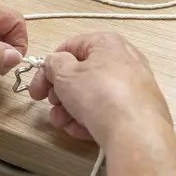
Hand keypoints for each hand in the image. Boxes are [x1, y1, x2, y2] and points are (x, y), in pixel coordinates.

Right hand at [27, 33, 175, 175]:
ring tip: (63, 123)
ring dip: (70, 110)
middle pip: (81, 74)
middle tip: (52, 106)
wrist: (136, 132)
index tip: (38, 87)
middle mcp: (124, 60)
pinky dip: (90, 120)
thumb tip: (55, 64)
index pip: (70, 47)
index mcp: (107, 42)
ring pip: (92, 96)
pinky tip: (80, 131)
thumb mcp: (65, 74)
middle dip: (59, 93)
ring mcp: (133, 86)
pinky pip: (107, 111)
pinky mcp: (138, 111)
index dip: (49, 67)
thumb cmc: (100, 95)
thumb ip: (53, 64)